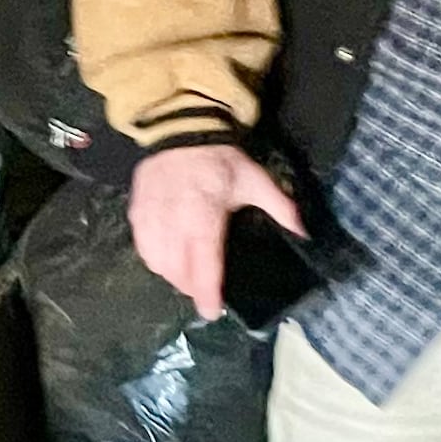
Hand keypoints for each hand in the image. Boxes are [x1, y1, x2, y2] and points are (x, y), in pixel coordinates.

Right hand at [128, 144, 304, 321]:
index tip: (212, 312)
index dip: (208, 293)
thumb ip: (280, 207)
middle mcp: (174, 223)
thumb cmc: (220, 159)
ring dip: (173, 277)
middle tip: (205, 291)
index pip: (204, 266)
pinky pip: (144, 250)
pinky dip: (156, 260)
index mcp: (204, 218)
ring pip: (159, 264)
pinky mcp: (137, 214)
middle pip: (179, 272)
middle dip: (192, 288)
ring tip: (187, 276)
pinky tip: (168, 259)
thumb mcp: (254, 179)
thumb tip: (302, 232)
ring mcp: (152, 219)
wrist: (180, 129)